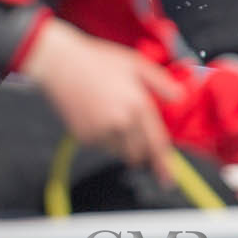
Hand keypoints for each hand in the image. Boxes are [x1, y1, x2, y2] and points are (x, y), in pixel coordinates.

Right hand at [20, 18, 184, 184]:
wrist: (59, 63)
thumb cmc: (95, 60)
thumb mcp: (135, 63)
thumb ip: (161, 82)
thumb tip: (179, 98)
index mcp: (138, 105)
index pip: (157, 143)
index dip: (164, 164)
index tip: (167, 178)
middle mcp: (122, 122)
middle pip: (138, 153)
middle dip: (138, 149)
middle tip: (129, 132)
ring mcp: (101, 130)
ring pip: (118, 151)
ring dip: (119, 143)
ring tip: (108, 116)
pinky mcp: (83, 135)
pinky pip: (99, 145)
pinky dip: (100, 137)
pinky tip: (94, 115)